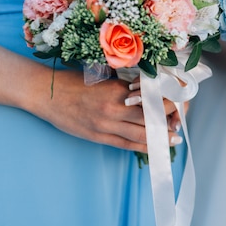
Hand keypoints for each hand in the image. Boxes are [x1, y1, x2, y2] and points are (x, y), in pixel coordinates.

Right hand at [27, 70, 183, 151]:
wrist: (46, 93)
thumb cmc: (75, 81)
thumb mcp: (105, 77)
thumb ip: (126, 84)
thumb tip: (150, 89)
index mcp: (118, 89)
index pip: (151, 97)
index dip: (168, 102)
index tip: (179, 102)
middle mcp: (114, 107)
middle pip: (150, 117)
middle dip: (168, 121)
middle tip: (180, 123)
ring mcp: (105, 124)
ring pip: (140, 134)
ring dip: (159, 138)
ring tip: (173, 139)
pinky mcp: (97, 136)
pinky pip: (125, 144)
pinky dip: (141, 147)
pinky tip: (153, 148)